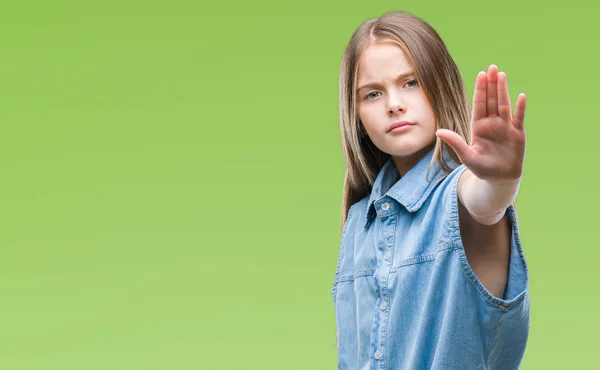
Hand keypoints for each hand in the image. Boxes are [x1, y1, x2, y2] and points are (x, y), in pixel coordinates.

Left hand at [436, 64, 525, 183]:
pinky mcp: (518, 134)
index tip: (481, 74)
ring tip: (502, 75)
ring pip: (504, 105)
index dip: (480, 90)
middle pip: (492, 100)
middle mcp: (492, 123)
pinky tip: (521, 96)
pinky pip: (519, 118)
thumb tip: (438, 132)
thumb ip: (455, 142)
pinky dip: (520, 108)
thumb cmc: (481, 168)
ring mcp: (505, 127)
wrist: (499, 179)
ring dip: (503, 90)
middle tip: (492, 67)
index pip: (479, 104)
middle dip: (491, 84)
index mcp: (478, 127)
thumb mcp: (466, 156)